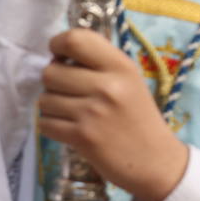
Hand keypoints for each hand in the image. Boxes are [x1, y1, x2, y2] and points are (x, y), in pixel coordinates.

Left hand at [39, 28, 188, 200]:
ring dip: (51, 107)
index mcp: (121, 66)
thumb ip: (98, 64)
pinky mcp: (82, 137)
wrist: (154, 161)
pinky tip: (68, 129)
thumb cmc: (137, 118)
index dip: (58, 45)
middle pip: (51, 72)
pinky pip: (45, 123)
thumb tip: (57, 54)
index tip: (60, 56)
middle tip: (67, 92)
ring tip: (71, 113)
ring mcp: (93, 112)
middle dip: (52, 82)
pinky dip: (51, 126)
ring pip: (44, 99)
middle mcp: (107, 86)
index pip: (75, 39)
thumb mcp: (129, 81)